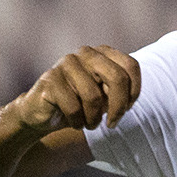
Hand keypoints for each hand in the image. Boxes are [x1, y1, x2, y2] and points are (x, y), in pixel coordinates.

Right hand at [11, 46, 142, 136]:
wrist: (43, 114)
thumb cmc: (81, 105)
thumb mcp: (107, 98)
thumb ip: (120, 92)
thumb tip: (129, 97)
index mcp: (102, 53)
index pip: (131, 66)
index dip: (134, 92)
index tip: (126, 109)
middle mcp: (86, 53)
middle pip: (117, 78)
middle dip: (119, 107)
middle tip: (112, 124)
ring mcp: (66, 63)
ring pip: (94, 97)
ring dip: (94, 119)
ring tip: (88, 123)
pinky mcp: (50, 79)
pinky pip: (74, 107)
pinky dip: (77, 122)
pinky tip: (74, 122)